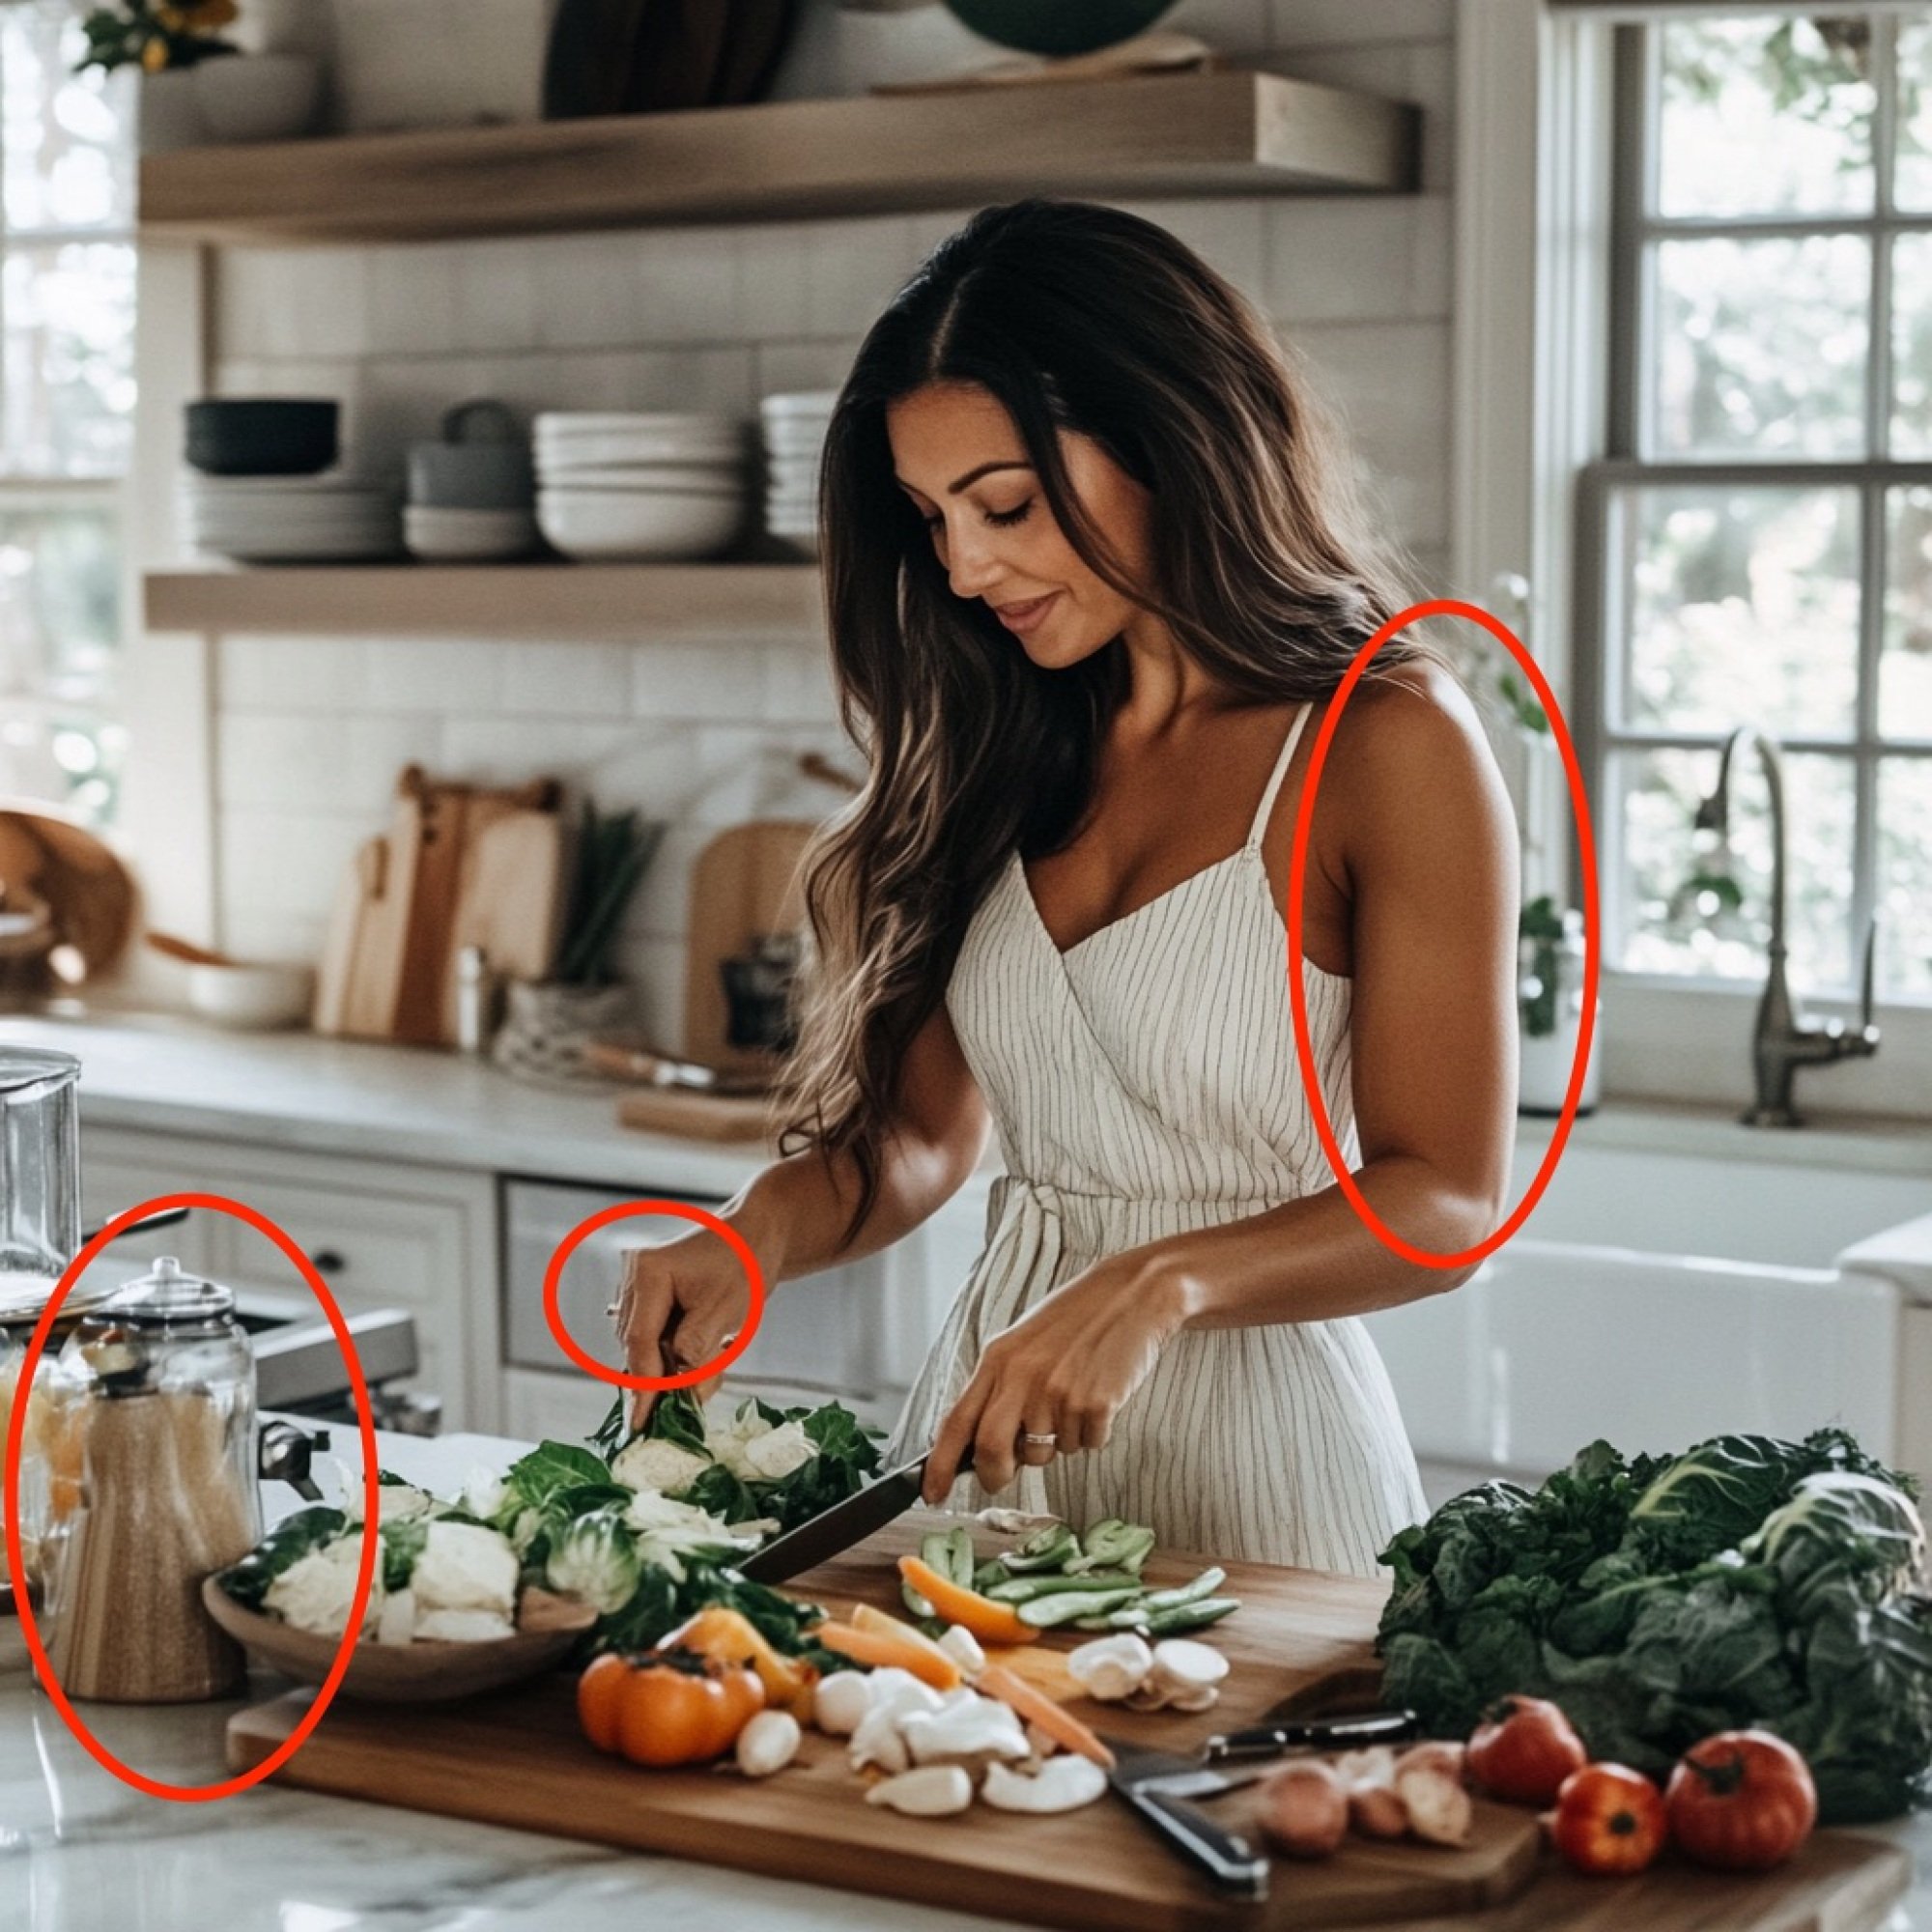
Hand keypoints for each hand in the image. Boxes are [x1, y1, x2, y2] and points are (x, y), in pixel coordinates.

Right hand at [609, 1227, 758, 1430]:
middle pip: (638, 1347)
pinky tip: (711, 1345)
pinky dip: (679, 1352)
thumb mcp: (725, 1312)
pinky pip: (655, 1337)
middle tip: (690, 1402)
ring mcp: (638, 1287)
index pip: (639, 1342)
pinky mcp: (649, 1297)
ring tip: (718, 1354)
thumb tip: (680, 1395)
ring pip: (646, 1347)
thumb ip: (697, 1354)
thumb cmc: (744, 1262)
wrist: (755, 1237)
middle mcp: (634, 1278)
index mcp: (648, 1273)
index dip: (643, 1385)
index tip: (641, 1422)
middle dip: (665, 1376)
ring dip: (676, 1364)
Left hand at [920, 1251, 1191, 1502]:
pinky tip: (1100, 1395)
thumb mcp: (1022, 1343)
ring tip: (1072, 1400)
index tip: (932, 1493)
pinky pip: (1086, 1445)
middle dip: (994, 1475)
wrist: (1133, 1293)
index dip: (940, 1465)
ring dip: (1056, 1444)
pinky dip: (1092, 1432)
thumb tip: (982, 1446)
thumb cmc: (1076, 1318)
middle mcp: (1023, 1377)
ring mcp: (1059, 1393)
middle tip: (1002, 1477)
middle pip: (992, 1450)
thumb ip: (1000, 1387)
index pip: (958, 1421)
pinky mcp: (1096, 1405)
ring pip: (1045, 1454)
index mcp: (998, 1360)